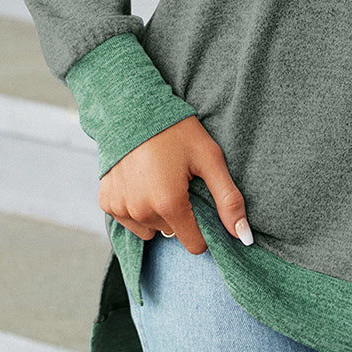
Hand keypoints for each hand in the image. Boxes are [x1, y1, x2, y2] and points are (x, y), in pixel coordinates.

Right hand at [97, 116, 252, 254]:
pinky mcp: (107, 201)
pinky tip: (140, 181)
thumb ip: (228, 200)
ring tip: (159, 180)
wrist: (132, 107)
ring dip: (157, 213)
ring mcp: (120, 207)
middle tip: (179, 182)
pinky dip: (136, 206)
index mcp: (169, 203)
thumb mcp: (209, 159)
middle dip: (179, 214)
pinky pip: (128, 219)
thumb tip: (244, 237)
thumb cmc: (175, 131)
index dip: (203, 228)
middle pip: (172, 233)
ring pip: (150, 229)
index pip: (195, 244)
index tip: (200, 203)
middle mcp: (141, 211)